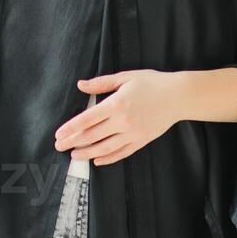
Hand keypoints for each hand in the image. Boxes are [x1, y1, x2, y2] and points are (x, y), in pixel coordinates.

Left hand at [53, 70, 183, 167]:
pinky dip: (108, 158)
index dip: (71, 128)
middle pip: (92, 135)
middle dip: (73, 141)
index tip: (58, 134)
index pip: (87, 119)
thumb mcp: (125, 77)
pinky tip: (97, 160)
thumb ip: (101, 83)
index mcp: (117, 103)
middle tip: (59, 146)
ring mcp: (132, 133)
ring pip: (105, 148)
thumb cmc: (152, 83)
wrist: (178, 96)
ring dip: (87, 153)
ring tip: (74, 155)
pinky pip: (121, 153)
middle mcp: (123, 121)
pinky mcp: (141, 141)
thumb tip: (81, 85)